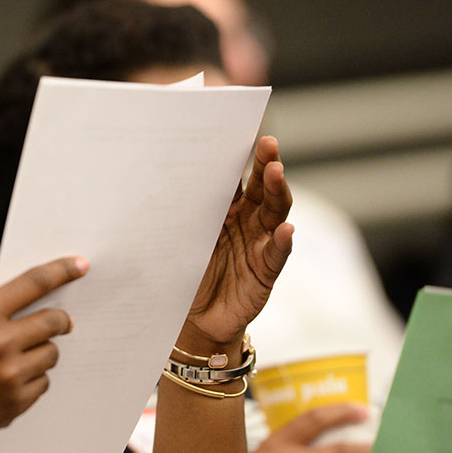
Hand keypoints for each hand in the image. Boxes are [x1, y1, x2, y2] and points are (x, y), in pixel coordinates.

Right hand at [0, 256, 85, 452]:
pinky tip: (7, 382)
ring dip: (41, 352)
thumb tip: (15, 313)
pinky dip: (31, 380)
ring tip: (17, 358)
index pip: (33, 284)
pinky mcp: (15, 404)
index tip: (80, 265)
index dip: (61, 271)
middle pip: (53, 321)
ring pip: (50, 354)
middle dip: (59, 320)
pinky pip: (41, 384)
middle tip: (60, 322)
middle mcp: (0, 343)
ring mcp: (10, 376)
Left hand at [184, 135, 293, 346]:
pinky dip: (283, 242)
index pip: (236, 178)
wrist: (191, 320)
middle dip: (266, 165)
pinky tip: (287, 230)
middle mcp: (246, 222)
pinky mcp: (265, 272)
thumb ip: (183, 212)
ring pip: (274, 214)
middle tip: (267, 145)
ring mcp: (258, 245)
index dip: (241, 157)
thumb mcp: (180, 238)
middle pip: (261, 189)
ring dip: (277, 191)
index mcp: (223, 209)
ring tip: (276, 173)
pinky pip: (276, 254)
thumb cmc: (183, 274)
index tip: (243, 132)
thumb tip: (164, 176)